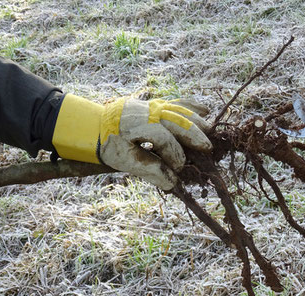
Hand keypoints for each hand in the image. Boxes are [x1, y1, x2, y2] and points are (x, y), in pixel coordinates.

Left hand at [52, 95, 211, 190]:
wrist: (94, 126)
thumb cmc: (110, 145)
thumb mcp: (125, 161)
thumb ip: (150, 170)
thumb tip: (173, 183)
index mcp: (136, 124)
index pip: (163, 138)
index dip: (174, 155)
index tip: (178, 170)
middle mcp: (146, 111)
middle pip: (176, 120)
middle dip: (194, 134)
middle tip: (208, 149)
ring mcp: (151, 105)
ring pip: (178, 109)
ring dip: (196, 120)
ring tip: (210, 130)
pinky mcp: (154, 104)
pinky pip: (175, 102)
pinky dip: (190, 106)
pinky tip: (204, 109)